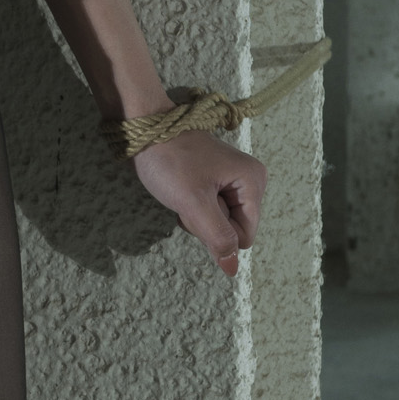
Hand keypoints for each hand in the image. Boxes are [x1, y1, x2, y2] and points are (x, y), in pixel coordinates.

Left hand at [131, 129, 264, 277]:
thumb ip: (217, 236)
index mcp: (253, 182)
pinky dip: (193, 207)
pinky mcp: (217, 181)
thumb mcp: (193, 203)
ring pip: (219, 222)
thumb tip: (233, 269)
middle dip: (206, 223)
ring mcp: (233, 180)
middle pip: (233, 229)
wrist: (145, 130)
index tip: (197, 206)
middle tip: (188, 198)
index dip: (217, 231)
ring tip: (184, 191)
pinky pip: (210, 210)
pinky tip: (183, 189)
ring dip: (197, 216)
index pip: (244, 236)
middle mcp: (250, 181)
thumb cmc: (169, 161)